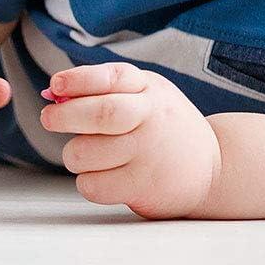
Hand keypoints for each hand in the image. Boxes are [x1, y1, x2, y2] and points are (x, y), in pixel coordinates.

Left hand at [43, 63, 220, 217]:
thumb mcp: (146, 94)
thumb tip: (53, 93)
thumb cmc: (165, 126)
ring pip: (86, 152)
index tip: (56, 85)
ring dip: (73, 154)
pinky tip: (100, 176)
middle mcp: (151, 119)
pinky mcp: (143, 187)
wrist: (215, 168)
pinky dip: (86, 181)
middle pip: (100, 114)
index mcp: (148, 90)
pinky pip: (93, 185)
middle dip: (64, 116)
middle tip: (49, 119)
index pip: (110, 77)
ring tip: (84, 153)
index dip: (77, 80)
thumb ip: (103, 90)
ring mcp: (148, 155)